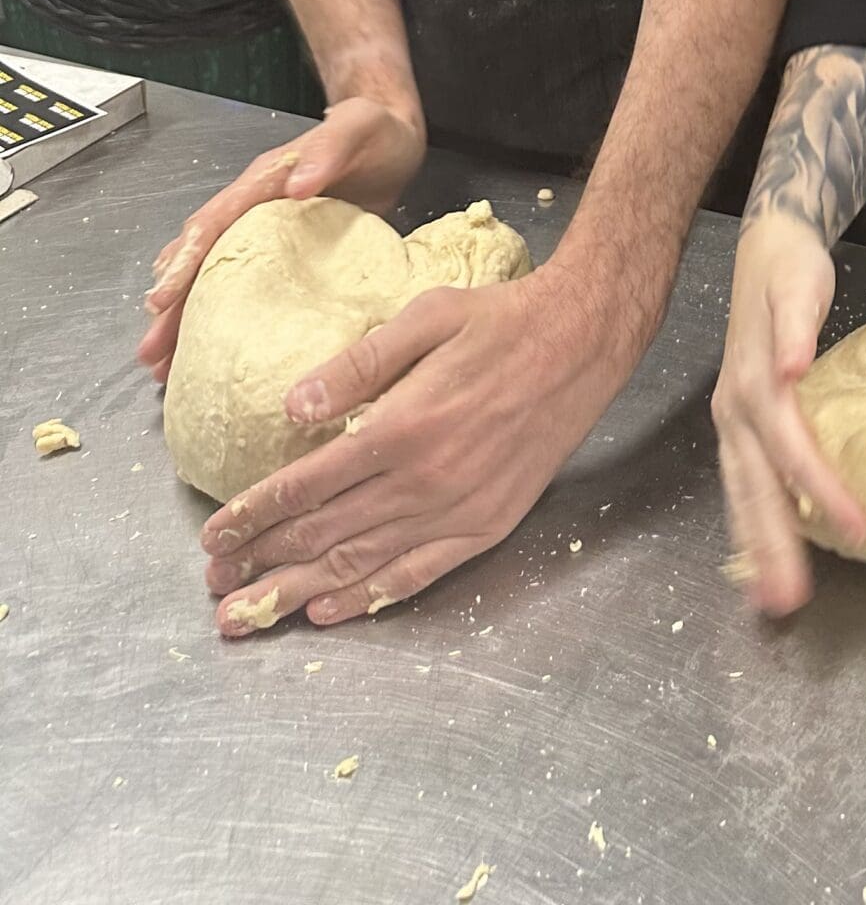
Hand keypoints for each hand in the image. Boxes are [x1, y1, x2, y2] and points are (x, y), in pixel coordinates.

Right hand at [137, 96, 425, 382]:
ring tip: (164, 366)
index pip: (214, 222)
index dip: (187, 260)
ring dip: (187, 318)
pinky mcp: (286, 255)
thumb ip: (328, 150)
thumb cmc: (375, 133)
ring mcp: (267, 234)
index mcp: (264, 180)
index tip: (162, 299)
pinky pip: (243, 286)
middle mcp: (254, 208)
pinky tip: (208, 349)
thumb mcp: (357, 129)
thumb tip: (296, 185)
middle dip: (172, 303)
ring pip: (214, 276)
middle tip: (151, 352)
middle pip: (202, 256)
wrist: (395, 139)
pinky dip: (220, 316)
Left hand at [199, 262, 643, 633]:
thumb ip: (358, 363)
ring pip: (362, 564)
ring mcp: (458, 511)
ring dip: (299, 593)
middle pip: (324, 534)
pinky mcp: (488, 526)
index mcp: (403, 427)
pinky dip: (369, 598)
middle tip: (216, 588)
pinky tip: (331, 611)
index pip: (307, 485)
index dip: (253, 514)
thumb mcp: (427, 317)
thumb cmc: (502, 320)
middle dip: (262, 563)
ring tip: (251, 616)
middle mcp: (425, 480)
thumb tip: (292, 407)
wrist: (584, 343)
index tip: (214, 536)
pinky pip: (418, 575)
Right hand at [711, 215, 865, 616]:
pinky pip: (745, 483)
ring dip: (758, 547)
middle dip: (772, 546)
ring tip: (774, 598)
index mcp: (752, 386)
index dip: (819, 490)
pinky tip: (765, 554)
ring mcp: (733, 421)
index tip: (856, 527)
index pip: (787, 450)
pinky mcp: (742, 425)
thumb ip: (794, 326)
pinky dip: (753, 522)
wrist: (766, 248)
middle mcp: (735, 412)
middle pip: (754, 488)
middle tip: (790, 601)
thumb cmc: (789, 269)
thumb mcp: (798, 285)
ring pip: (743, 494)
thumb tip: (790, 367)